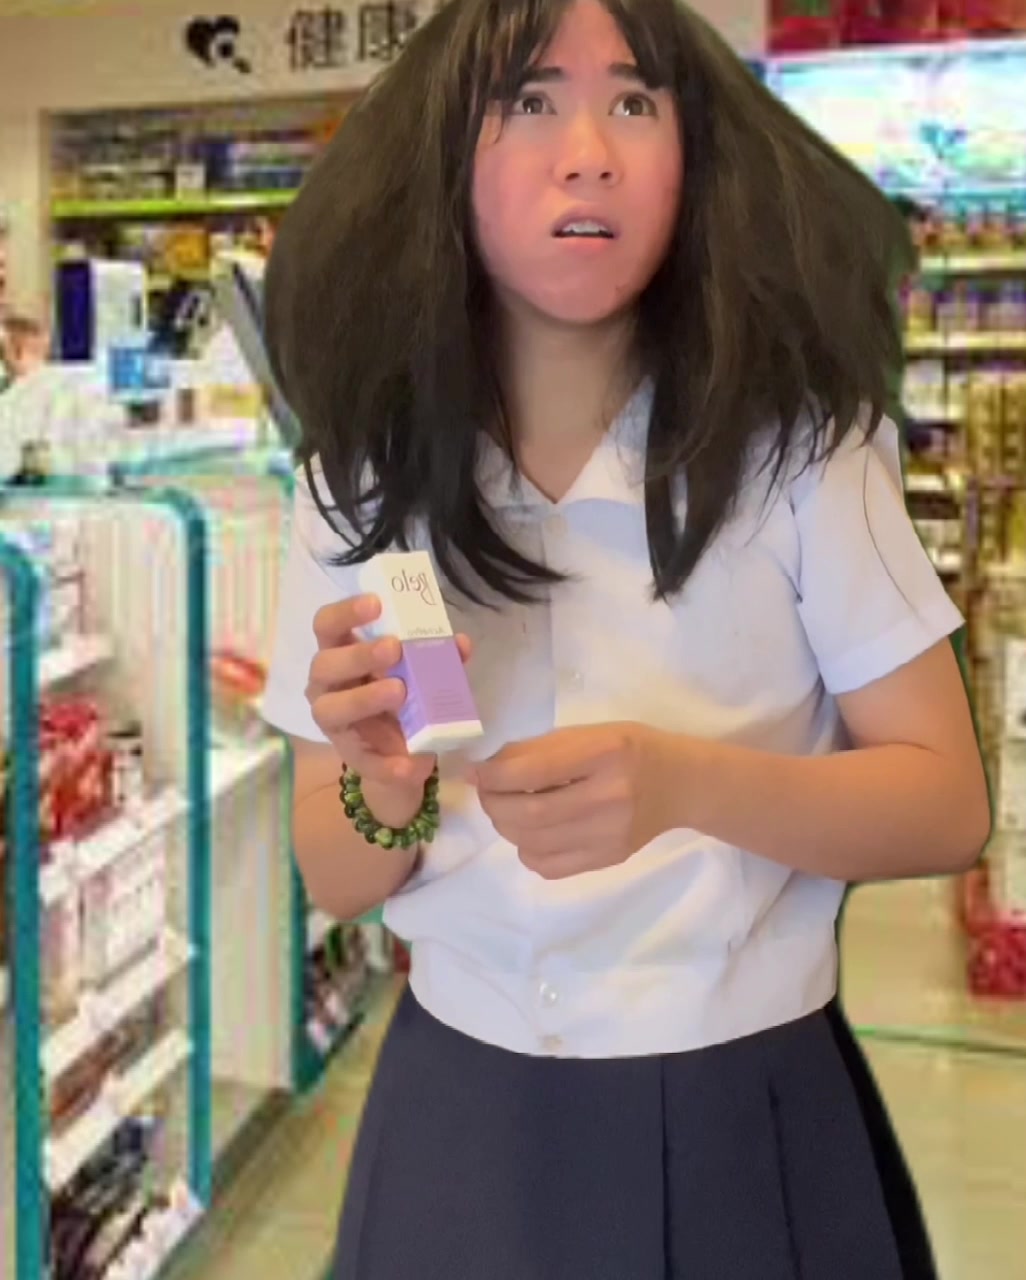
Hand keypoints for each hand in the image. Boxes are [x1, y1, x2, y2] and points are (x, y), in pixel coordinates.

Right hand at [306, 593, 471, 794]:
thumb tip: (460, 643)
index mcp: (339, 652)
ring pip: (331, 709)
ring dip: (364, 698)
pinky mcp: (350, 757)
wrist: (403, 748)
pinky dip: (387, 765)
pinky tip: (411, 765)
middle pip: (325, 664)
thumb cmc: (402, 692)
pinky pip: (363, 762)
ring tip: (399, 692)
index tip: (376, 603)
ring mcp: (333, 721)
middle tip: (395, 648)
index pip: (328, 625)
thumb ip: (439, 655)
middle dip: (359, 654)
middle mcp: (326, 683)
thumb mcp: (421, 670)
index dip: (346, 612)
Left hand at [471, 723, 674, 879]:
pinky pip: (548, 867)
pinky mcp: (608, 859)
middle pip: (530, 814)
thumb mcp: (590, 733)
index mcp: (605, 754)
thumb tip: (486, 769)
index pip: (534, 771)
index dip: (494, 775)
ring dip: (506, 827)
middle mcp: (609, 797)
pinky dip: (527, 850)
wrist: (682, 784)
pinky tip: (532, 833)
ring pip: (533, 844)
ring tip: (507, 809)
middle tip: (488, 793)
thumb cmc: (631, 749)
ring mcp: (610, 835)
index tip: (478, 772)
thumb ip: (539, 749)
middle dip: (494, 804)